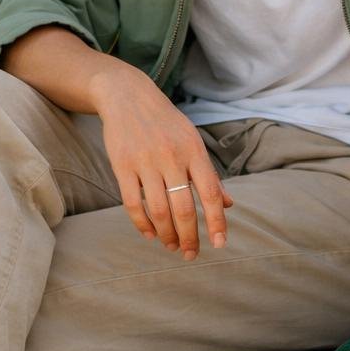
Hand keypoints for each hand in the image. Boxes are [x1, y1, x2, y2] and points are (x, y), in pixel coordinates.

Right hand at [90, 62, 230, 259]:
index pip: (210, 193)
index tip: (219, 244)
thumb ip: (209, 174)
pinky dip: (142, 224)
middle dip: (189, 237)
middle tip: (190, 254)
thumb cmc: (167, 123)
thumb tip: (227, 204)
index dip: (216, 222)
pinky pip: (132, 203)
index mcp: (194, 151)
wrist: (128, 96)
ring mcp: (145, 162)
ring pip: (158, 210)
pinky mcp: (122, 166)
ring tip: (171, 246)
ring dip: (166, 234)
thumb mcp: (193, 141)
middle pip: (183, 208)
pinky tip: (150, 234)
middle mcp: (172, 157)